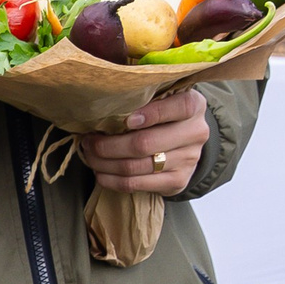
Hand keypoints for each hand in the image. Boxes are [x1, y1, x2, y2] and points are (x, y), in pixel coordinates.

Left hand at [79, 89, 207, 195]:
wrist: (184, 143)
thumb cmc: (162, 115)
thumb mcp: (160, 100)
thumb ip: (140, 101)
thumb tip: (101, 110)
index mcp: (193, 106)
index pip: (178, 107)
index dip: (151, 113)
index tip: (126, 119)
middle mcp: (195, 132)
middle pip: (144, 143)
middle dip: (108, 144)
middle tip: (89, 141)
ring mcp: (188, 159)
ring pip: (135, 166)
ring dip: (104, 162)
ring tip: (90, 155)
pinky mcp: (178, 181)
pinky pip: (136, 184)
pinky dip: (111, 179)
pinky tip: (100, 172)